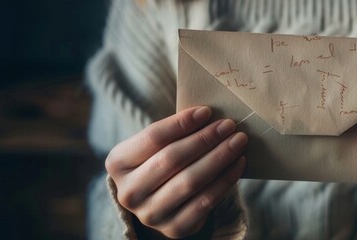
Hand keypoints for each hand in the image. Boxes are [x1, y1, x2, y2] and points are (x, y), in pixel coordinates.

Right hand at [105, 106, 247, 237]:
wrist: (157, 203)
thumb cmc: (159, 162)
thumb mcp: (154, 147)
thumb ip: (173, 131)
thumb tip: (209, 115)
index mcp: (118, 163)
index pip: (153, 138)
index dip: (181, 123)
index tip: (207, 111)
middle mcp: (129, 192)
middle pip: (172, 159)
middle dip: (205, 139)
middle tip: (229, 125)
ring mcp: (150, 214)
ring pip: (191, 180)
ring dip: (219, 157)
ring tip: (238, 141)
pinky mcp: (174, 228)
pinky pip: (206, 200)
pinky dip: (226, 179)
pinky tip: (239, 163)